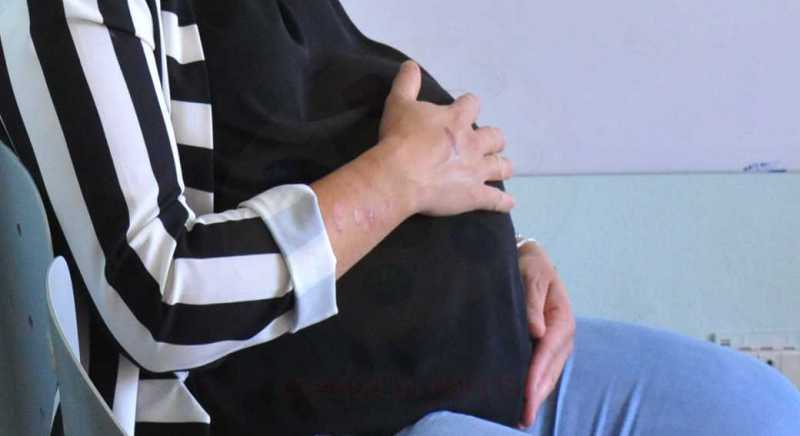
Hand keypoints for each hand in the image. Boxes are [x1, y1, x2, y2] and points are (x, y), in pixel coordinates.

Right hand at [369, 60, 514, 215]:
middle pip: (495, 136)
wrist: (399, 175)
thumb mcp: (398, 104)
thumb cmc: (399, 138)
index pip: (472, 104)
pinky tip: (509, 203)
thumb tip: (410, 64)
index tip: (463, 110)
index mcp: (456, 119)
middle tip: (483, 144)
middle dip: (492, 139)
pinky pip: (496, 200)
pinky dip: (504, 202)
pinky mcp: (475, 195)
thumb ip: (407, 83)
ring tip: (501, 168)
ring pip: (502, 166)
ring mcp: (477, 170)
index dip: (468, 106)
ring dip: (502, 166)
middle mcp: (473, 143)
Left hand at [517, 241, 574, 428]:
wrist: (528, 259)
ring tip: (521, 417)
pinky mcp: (545, 345)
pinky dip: (534, 386)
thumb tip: (536, 330)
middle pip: (550, 370)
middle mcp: (562, 334)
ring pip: (547, 374)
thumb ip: (532, 301)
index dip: (536, 375)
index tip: (526, 394)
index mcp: (562, 318)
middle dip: (537, 394)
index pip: (548, 352)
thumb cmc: (528, 265)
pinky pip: (541, 369)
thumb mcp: (530, 275)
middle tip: (522, 418)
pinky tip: (522, 400)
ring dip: (536, 395)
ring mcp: (555, 342)